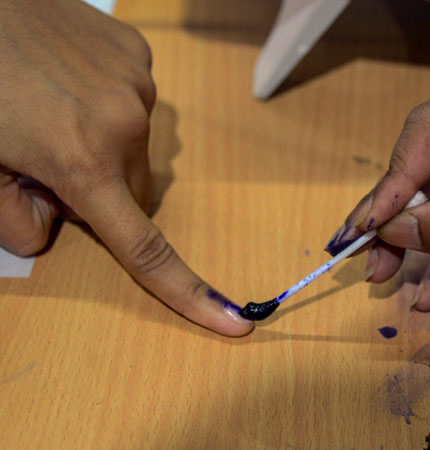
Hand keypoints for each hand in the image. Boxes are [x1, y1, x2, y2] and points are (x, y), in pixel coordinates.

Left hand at [0, 0, 252, 334]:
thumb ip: (13, 220)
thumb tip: (55, 228)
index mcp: (83, 160)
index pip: (144, 247)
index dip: (189, 292)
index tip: (235, 322)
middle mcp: (126, 123)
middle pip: (138, 191)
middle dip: (104, 191)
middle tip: (51, 161)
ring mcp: (138, 82)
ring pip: (138, 147)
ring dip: (108, 146)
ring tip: (57, 109)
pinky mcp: (136, 53)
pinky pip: (136, 101)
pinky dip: (111, 105)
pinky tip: (71, 80)